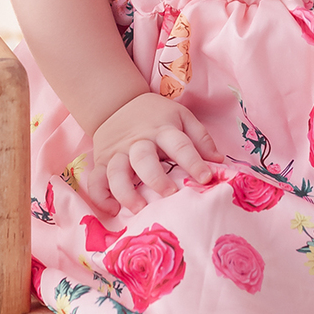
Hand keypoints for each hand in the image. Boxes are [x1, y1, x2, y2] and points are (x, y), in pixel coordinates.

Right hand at [86, 93, 222, 216]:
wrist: (117, 103)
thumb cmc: (155, 116)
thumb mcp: (181, 117)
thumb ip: (200, 138)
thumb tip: (218, 162)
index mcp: (162, 129)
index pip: (179, 144)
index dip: (193, 161)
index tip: (206, 178)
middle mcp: (138, 141)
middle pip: (143, 158)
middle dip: (155, 178)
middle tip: (169, 194)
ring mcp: (117, 152)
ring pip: (116, 172)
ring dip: (126, 192)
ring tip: (139, 209)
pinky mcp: (101, 162)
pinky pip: (95, 181)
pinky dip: (101, 197)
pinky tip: (113, 210)